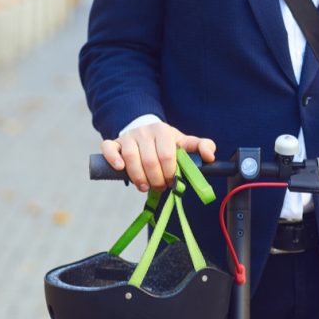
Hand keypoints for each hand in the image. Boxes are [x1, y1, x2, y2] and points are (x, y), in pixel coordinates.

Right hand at [100, 122, 215, 191]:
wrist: (144, 131)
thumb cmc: (166, 143)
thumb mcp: (184, 143)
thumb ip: (201, 147)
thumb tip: (210, 157)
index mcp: (163, 131)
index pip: (167, 155)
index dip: (170, 173)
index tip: (172, 182)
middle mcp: (144, 132)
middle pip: (149, 161)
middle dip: (156, 180)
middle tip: (160, 187)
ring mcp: (128, 137)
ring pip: (130, 159)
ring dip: (138, 178)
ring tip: (144, 187)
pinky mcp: (114, 143)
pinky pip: (109, 149)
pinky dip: (113, 159)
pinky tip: (120, 169)